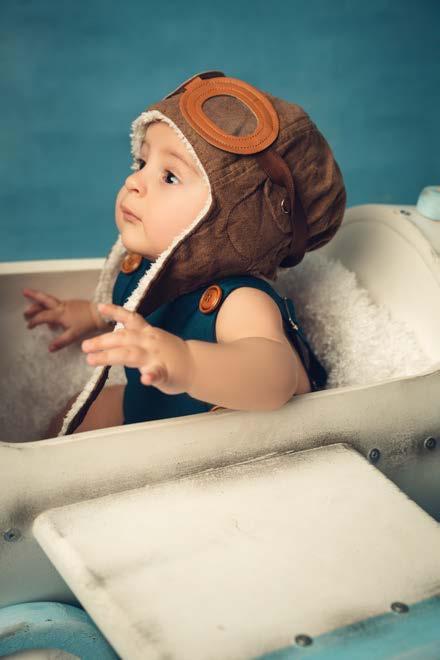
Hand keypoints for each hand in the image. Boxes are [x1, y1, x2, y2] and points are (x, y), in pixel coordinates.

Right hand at [23, 288, 106, 351]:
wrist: (100, 314)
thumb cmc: (87, 324)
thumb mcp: (74, 335)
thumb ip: (61, 341)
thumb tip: (50, 348)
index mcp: (59, 314)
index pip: (42, 316)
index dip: (34, 321)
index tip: (28, 325)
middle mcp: (61, 306)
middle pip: (44, 299)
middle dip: (33, 295)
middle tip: (24, 292)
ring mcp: (66, 303)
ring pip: (50, 299)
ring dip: (40, 298)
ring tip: (31, 298)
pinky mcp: (72, 303)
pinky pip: (57, 302)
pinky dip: (50, 303)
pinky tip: (50, 309)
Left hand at [81, 303, 195, 394]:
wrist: (197, 366)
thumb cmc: (172, 354)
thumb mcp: (153, 339)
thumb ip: (135, 337)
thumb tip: (113, 338)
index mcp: (148, 333)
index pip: (130, 319)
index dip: (115, 311)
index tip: (99, 306)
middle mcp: (150, 342)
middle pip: (123, 338)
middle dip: (102, 341)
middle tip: (84, 347)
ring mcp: (157, 357)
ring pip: (131, 355)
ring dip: (110, 356)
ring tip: (92, 360)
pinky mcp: (165, 373)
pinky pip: (158, 374)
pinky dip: (151, 376)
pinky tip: (145, 379)